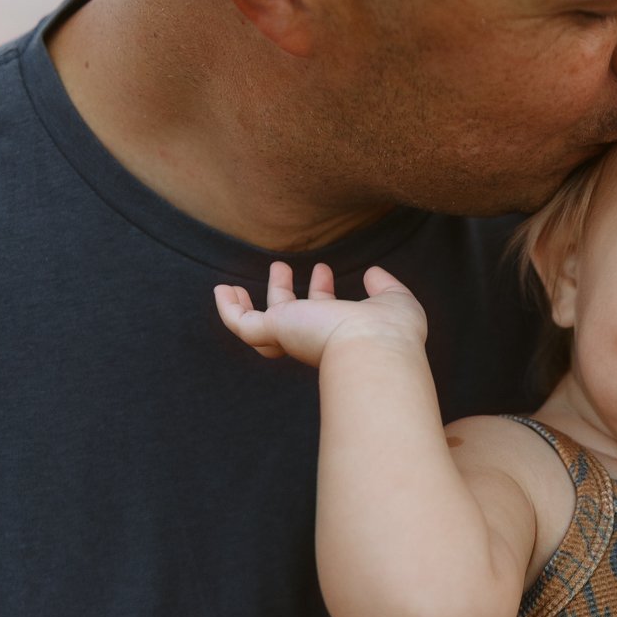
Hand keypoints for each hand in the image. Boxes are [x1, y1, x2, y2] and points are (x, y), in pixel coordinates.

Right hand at [214, 259, 426, 364]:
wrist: (375, 349)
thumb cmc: (392, 332)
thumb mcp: (395, 301)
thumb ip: (385, 287)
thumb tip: (373, 272)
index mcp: (340, 333)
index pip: (325, 313)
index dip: (322, 290)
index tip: (324, 269)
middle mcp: (313, 339)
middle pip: (291, 318)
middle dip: (284, 291)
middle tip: (281, 267)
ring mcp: (291, 337)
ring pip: (261, 326)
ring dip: (252, 301)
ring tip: (244, 277)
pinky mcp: (274, 332)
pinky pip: (242, 325)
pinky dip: (229, 310)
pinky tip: (221, 290)